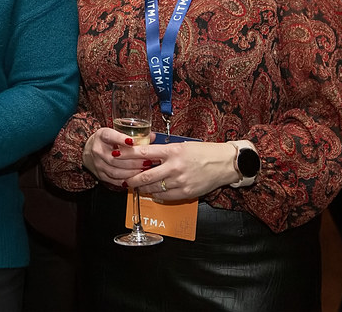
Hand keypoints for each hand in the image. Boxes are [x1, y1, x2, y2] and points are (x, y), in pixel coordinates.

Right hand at [81, 127, 154, 185]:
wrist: (88, 151)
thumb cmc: (105, 141)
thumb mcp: (115, 133)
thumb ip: (133, 135)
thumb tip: (153, 137)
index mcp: (102, 136)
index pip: (110, 136)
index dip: (121, 139)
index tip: (132, 141)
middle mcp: (98, 150)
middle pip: (116, 158)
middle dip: (133, 161)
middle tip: (147, 161)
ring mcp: (98, 164)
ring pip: (116, 171)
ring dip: (131, 172)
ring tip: (144, 171)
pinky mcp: (100, 174)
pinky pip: (114, 180)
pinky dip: (126, 180)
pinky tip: (135, 179)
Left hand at [124, 141, 239, 200]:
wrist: (225, 163)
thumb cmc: (203, 152)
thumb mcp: (181, 145)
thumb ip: (164, 151)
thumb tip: (145, 155)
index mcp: (172, 151)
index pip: (144, 153)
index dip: (127, 155)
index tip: (117, 156)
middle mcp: (174, 166)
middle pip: (145, 175)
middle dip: (132, 179)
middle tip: (125, 179)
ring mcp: (180, 181)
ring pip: (153, 188)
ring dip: (142, 188)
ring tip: (137, 186)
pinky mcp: (186, 192)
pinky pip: (165, 197)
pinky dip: (156, 195)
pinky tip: (152, 192)